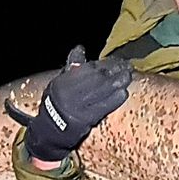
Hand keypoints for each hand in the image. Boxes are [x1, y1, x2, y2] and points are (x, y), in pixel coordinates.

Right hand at [5, 45, 130, 161]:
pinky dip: (115, 99)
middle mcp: (70, 92)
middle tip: (127, 66)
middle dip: (114, 70)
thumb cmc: (56, 103)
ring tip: (128, 76)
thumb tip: (80, 48)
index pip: (87, 68)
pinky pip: (104, 106)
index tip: (116, 60)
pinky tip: (123, 93)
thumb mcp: (58, 82)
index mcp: (63, 81)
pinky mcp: (86, 119)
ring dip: (118, 82)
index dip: (105, 63)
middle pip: (97, 78)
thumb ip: (71, 66)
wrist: (50, 131)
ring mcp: (78, 106)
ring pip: (102, 90)